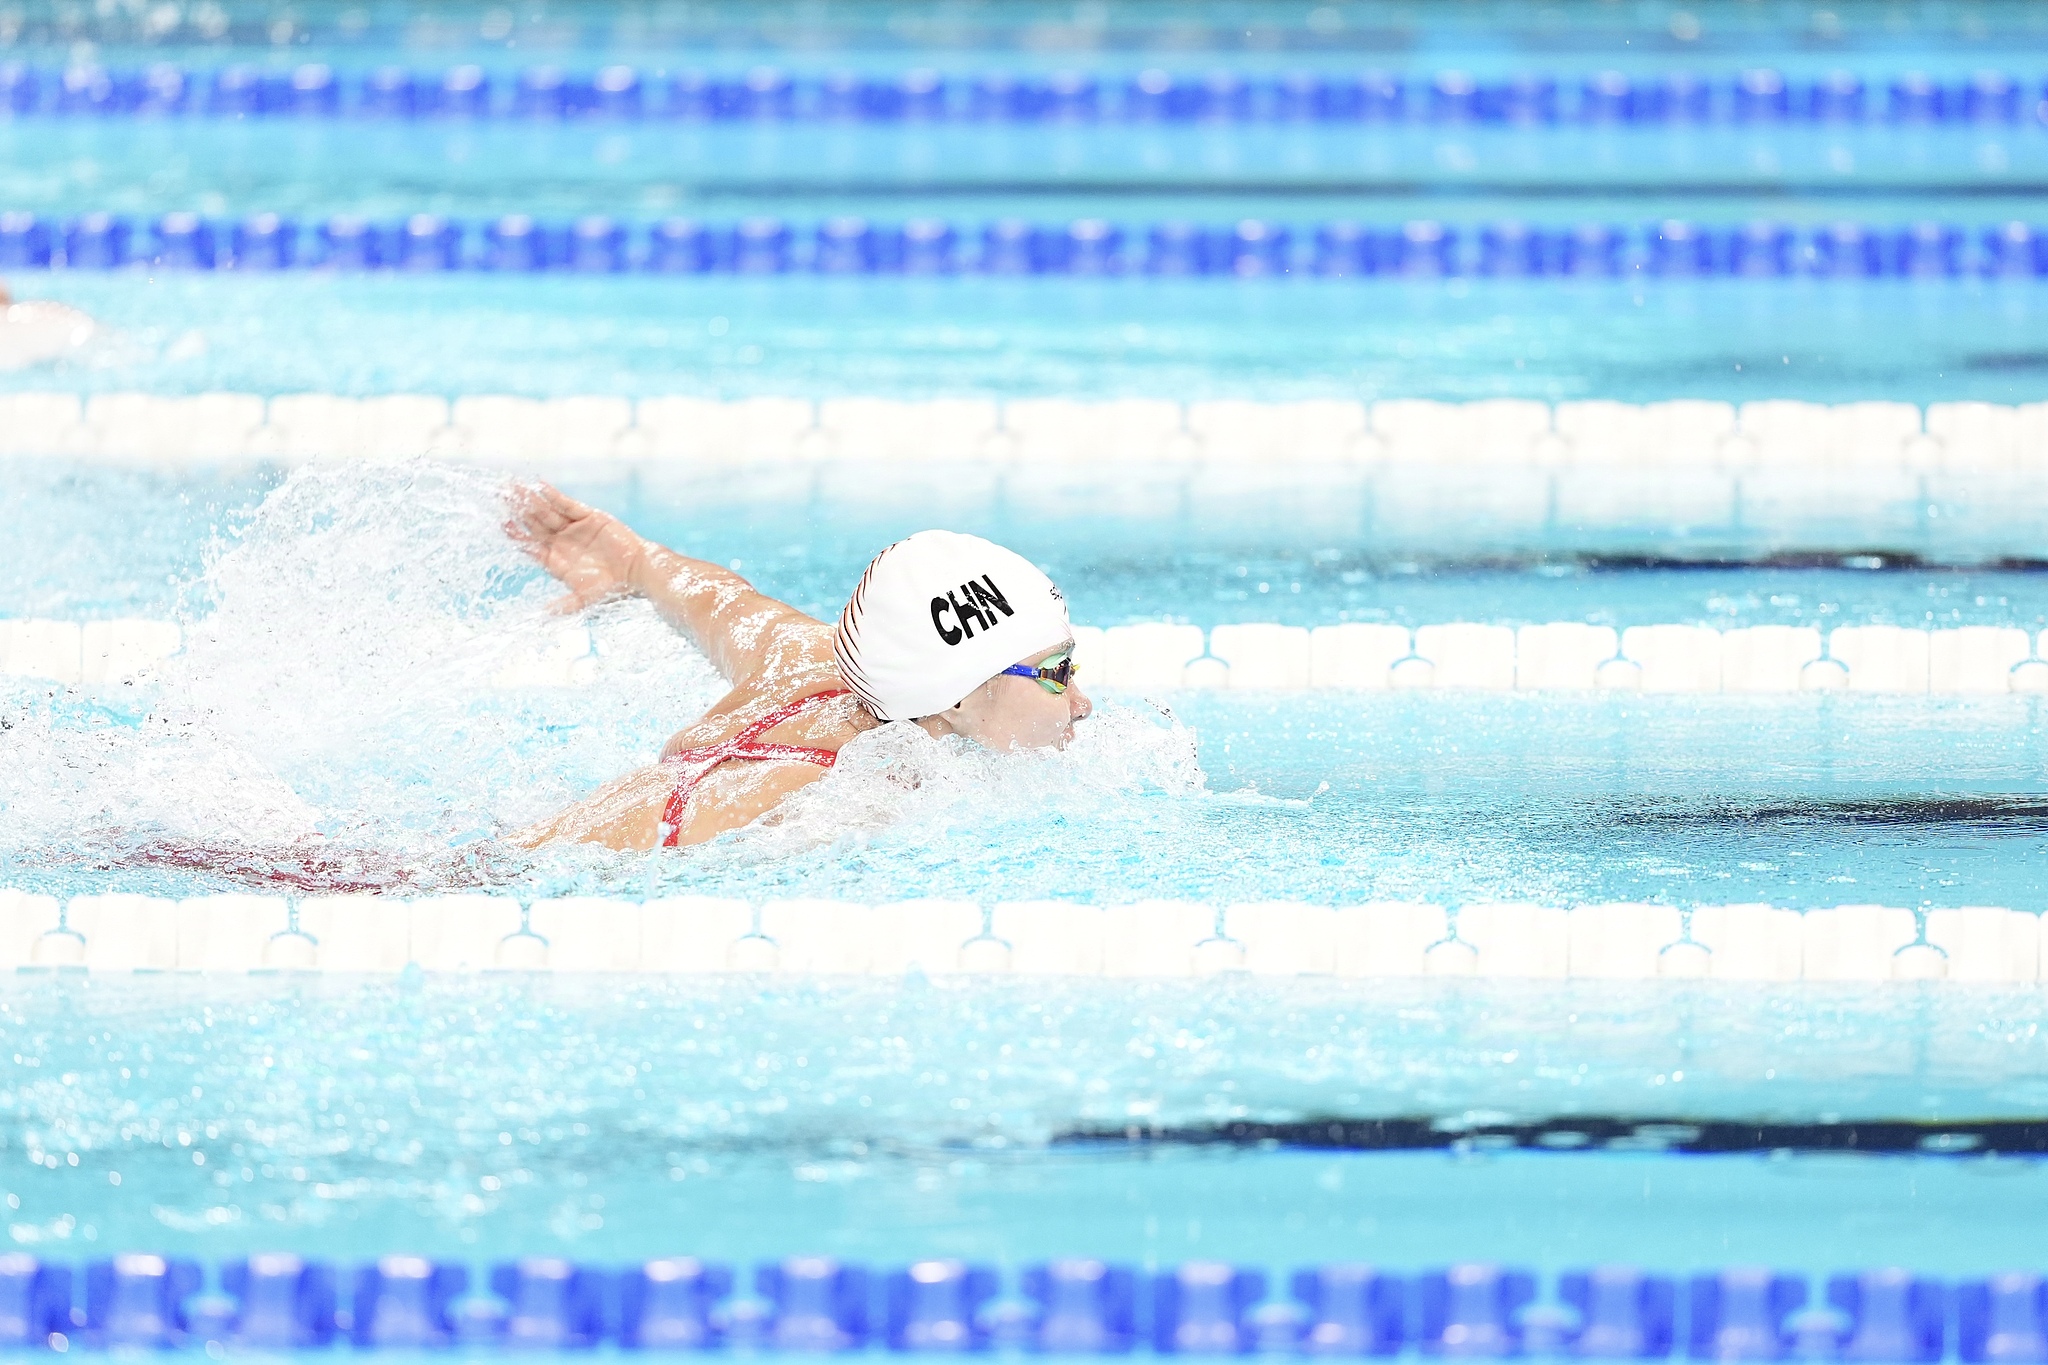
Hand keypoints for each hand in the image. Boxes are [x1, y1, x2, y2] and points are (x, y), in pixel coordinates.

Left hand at [504, 481, 646, 612]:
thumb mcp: (584, 599)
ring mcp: (575, 528)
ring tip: (514, 486)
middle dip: (517, 509)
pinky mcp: (590, 517)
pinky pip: (567, 504)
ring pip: (546, 511)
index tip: (503, 523)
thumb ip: (564, 606)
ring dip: (530, 499)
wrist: (638, 573)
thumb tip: (542, 616)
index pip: (529, 545)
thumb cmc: (613, 589)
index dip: (515, 534)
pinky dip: (553, 496)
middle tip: (501, 494)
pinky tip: (539, 486)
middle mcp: (563, 542)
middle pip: (534, 523)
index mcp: (557, 561)